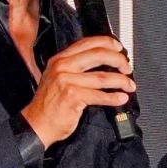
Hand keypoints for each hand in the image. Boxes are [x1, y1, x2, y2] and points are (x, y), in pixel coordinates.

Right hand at [20, 35, 134, 147]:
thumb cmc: (49, 105)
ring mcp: (67, 80)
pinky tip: (121, 98)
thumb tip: (104, 65)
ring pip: (102, 77)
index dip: (107, 43)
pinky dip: (113, 97)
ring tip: (129, 86)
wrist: (37, 124)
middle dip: (118, 61)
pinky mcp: (73, 96)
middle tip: (127, 68)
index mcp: (60, 59)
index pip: (87, 43)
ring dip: (120, 81)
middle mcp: (62, 66)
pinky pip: (99, 95)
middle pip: (98, 55)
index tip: (119, 49)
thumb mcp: (58, 79)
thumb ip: (76, 68)